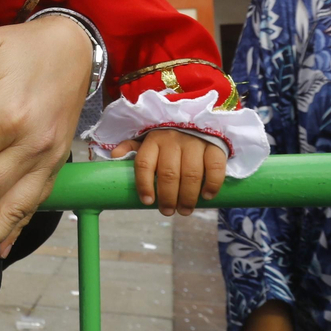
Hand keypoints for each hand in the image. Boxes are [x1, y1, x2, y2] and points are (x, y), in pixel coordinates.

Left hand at [110, 129, 227, 216]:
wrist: (200, 119)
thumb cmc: (170, 136)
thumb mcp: (149, 138)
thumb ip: (133, 147)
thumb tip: (114, 156)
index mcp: (154, 139)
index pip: (144, 163)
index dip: (144, 185)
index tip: (147, 202)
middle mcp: (173, 139)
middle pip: (168, 173)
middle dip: (168, 197)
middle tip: (168, 211)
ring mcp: (195, 142)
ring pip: (191, 174)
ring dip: (188, 197)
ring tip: (184, 210)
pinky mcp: (215, 146)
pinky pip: (215, 167)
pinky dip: (212, 184)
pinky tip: (207, 196)